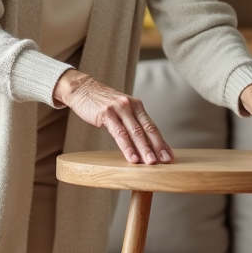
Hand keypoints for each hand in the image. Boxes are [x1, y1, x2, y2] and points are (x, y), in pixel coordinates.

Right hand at [54, 70, 174, 164]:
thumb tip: (143, 144)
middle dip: (157, 147)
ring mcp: (119, 109)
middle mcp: (131, 106)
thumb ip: (131, 123)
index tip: (170, 156)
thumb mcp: (120, 110)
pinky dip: (127, 147)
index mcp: (137, 106)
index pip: (152, 127)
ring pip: (135, 132)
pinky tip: (132, 157)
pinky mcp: (106, 114)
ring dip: (144, 149)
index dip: (162, 142)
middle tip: (165, 162)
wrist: (82, 89)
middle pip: (147, 129)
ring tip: (150, 163)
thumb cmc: (101, 103)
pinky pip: (119, 133)